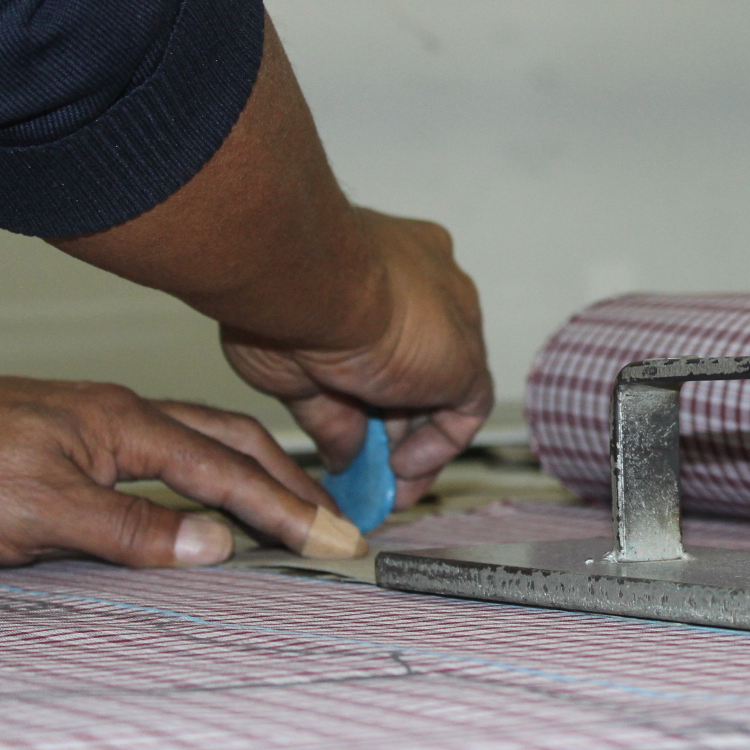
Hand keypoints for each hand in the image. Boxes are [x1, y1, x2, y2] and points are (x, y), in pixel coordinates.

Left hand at [0, 351, 366, 566]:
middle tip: (336, 518)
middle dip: (290, 478)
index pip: (227, 470)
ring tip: (289, 498)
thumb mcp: (40, 515)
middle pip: (230, 439)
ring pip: (198, 438)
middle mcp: (118, 413)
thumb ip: (132, 529)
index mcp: (124, 424)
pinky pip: (162, 447)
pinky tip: (199, 488)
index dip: (287, 508)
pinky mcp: (69, 436)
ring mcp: (94, 420)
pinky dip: (205, 465)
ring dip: (252, 466)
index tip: (337, 538)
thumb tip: (215, 543)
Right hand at [221, 208, 493, 507]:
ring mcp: (455, 316)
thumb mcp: (292, 365)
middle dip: (394, 424)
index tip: (353, 427)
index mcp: (391, 262)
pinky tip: (401, 469)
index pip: (393, 332)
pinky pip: (465, 412)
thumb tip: (343, 455)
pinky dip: (438, 446)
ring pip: (443, 389)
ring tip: (384, 488)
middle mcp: (431, 281)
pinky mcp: (467, 357)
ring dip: (414, 444)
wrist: (308, 282)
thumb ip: (327, 413)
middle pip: (420, 362)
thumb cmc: (283, 301)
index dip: (372, 386)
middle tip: (367, 471)